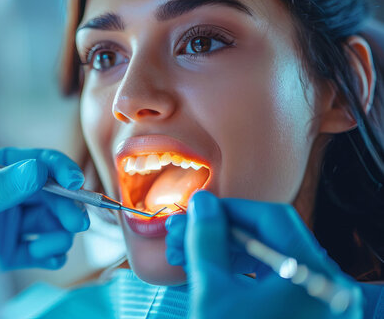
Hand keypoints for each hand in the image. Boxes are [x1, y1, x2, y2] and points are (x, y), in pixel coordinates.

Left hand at [0, 147, 89, 269]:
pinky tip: (46, 257)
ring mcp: (7, 221)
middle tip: (75, 222)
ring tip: (47, 247)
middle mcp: (0, 193)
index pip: (29, 161)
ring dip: (57, 232)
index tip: (75, 182)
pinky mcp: (10, 249)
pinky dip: (50, 253)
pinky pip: (40, 247)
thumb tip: (37, 169)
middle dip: (64, 206)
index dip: (57, 168)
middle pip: (46, 192)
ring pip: (48, 221)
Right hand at [165, 191, 363, 318]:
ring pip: (271, 258)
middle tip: (185, 233)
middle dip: (223, 231)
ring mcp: (321, 305)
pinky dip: (241, 272)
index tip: (198, 210)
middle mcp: (328, 288)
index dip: (230, 209)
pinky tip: (208, 271)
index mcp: (314, 279)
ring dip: (227, 250)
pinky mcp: (308, 317)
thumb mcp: (211, 294)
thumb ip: (205, 241)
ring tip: (186, 255)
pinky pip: (274, 281)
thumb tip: (202, 204)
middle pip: (273, 237)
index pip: (272, 218)